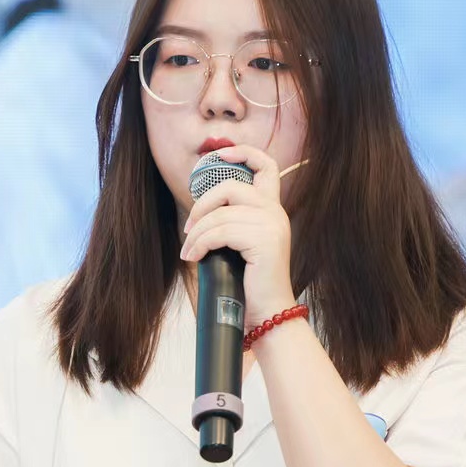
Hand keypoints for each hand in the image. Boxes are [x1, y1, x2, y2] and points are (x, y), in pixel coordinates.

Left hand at [180, 145, 297, 326]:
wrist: (268, 313)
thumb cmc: (250, 283)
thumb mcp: (240, 244)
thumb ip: (230, 221)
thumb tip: (199, 211)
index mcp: (273, 209)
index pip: (266, 166)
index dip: (242, 153)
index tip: (218, 154)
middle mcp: (276, 212)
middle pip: (230, 186)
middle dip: (201, 205)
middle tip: (189, 229)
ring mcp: (272, 224)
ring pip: (220, 214)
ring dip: (196, 234)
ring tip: (190, 252)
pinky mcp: (264, 240)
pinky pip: (220, 232)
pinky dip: (200, 244)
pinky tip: (194, 258)